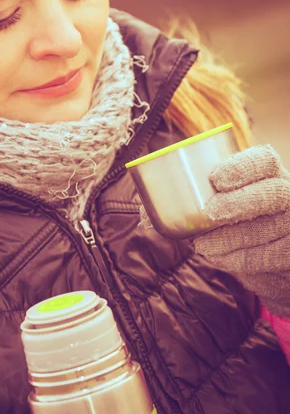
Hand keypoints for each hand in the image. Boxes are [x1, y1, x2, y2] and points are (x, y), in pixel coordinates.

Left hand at [194, 145, 289, 315]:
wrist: (270, 258)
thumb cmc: (235, 221)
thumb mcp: (218, 203)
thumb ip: (185, 201)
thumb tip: (144, 214)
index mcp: (267, 174)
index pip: (264, 160)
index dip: (242, 166)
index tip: (216, 179)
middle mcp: (287, 194)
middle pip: (274, 193)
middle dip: (240, 203)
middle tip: (210, 213)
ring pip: (269, 229)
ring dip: (233, 238)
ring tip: (205, 244)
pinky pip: (272, 257)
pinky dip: (242, 259)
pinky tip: (222, 258)